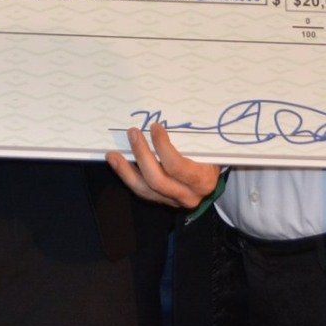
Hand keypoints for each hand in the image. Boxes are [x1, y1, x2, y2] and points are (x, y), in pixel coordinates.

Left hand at [105, 122, 220, 208]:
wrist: (213, 180)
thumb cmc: (210, 157)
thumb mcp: (208, 149)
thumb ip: (191, 141)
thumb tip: (161, 123)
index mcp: (202, 180)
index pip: (177, 166)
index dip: (162, 147)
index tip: (155, 127)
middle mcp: (188, 196)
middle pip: (157, 180)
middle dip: (141, 155)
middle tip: (133, 133)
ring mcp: (173, 202)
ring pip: (144, 190)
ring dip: (126, 170)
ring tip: (112, 155)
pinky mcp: (162, 202)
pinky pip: (142, 191)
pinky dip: (128, 176)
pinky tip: (118, 163)